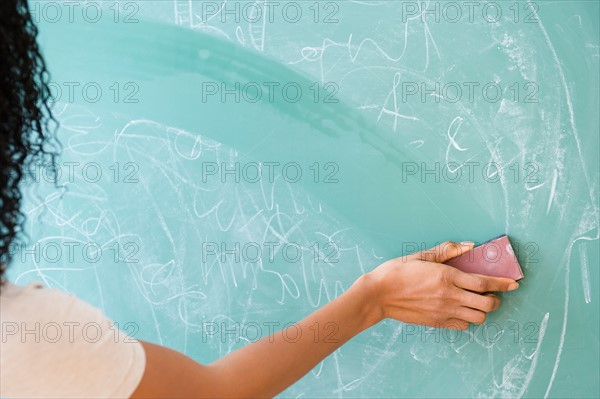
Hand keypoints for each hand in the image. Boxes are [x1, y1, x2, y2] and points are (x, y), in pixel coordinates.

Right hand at [360, 241, 519, 329]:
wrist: (378, 295)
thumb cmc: (397, 272)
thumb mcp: (421, 255)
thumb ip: (447, 250)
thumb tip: (469, 246)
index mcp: (447, 276)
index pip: (484, 282)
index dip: (502, 284)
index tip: (514, 283)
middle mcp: (449, 296)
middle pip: (487, 304)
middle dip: (495, 299)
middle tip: (491, 294)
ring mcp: (444, 312)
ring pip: (478, 318)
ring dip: (482, 310)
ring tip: (476, 302)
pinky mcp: (437, 323)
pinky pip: (462, 326)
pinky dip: (467, 319)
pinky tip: (460, 310)